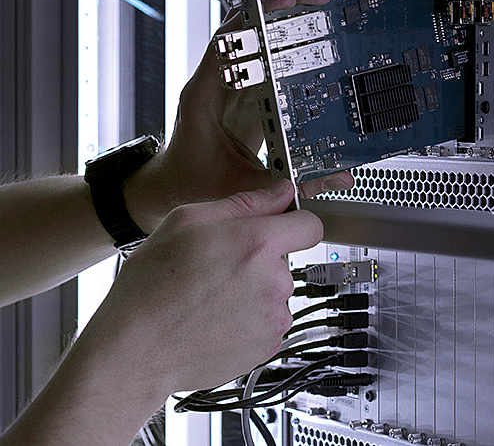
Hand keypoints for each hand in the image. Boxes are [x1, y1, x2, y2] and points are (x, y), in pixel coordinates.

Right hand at [84, 180, 322, 398]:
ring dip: (253, 288)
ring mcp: (274, 317)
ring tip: (210, 294)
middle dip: (259, 257)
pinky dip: (248, 317)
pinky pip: (267, 319)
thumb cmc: (153, 283)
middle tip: (217, 264)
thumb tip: (280, 192)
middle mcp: (274, 281)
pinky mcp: (267, 346)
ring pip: (275, 290)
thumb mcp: (188, 220)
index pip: (309, 225)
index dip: (293, 222)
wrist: (137, 348)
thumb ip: (244, 202)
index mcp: (257, 243)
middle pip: (284, 258)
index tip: (278, 225)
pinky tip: (215, 317)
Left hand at [127, 0, 353, 230]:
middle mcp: (213, 82)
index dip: (256, 17)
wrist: (171, 187)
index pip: (226, 40)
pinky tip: (309, 39)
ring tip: (317, 8)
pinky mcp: (240, 92)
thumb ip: (289, 184)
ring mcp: (226, 84)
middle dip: (279, 6)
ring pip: (251, 36)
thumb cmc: (191, 183)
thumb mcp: (243, 186)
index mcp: (203, 95)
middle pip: (242, 26)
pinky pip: (261, 57)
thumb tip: (335, 175)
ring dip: (281, 19)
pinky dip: (283, 43)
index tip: (286, 3)